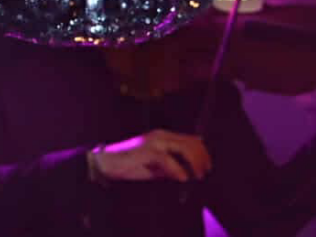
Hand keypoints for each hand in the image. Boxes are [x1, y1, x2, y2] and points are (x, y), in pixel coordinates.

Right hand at [89, 130, 210, 182]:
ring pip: (183, 148)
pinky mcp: (147, 151)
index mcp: (162, 136)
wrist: (107, 161)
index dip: (202, 152)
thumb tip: (188, 173)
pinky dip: (178, 171)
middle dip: (202, 158)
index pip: (190, 139)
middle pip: (190, 142)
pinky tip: (182, 179)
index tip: (207, 166)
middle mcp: (160, 135)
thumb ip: (170, 165)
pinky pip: (168, 160)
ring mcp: (154, 142)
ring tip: (197, 176)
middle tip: (205, 173)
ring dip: (194, 164)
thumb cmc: (130, 164)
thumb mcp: (154, 165)